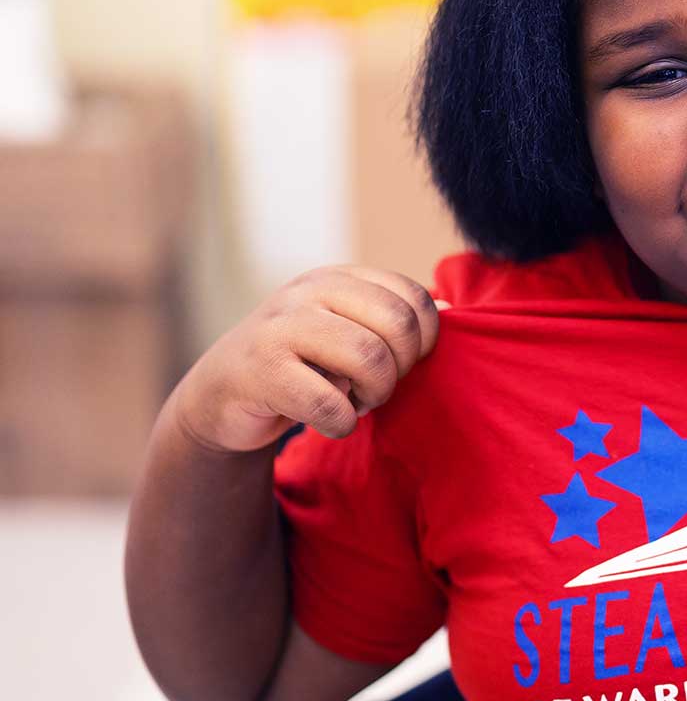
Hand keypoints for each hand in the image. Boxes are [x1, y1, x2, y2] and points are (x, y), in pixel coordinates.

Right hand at [173, 267, 445, 452]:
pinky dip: (341, 423)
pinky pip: (330, 403)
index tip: (401, 364)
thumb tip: (451, 309)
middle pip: (399, 326)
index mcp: (339, 277)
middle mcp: (309, 291)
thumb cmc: (302, 364)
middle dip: (400, 370)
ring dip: (374, 395)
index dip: (423, 342)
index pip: (415, 298)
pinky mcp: (260, 371)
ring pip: (370, 359)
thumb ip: (395, 320)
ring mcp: (281, 328)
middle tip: (376, 388)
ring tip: (355, 402)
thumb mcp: (348, 330)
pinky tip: (329, 421)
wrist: (221, 396)